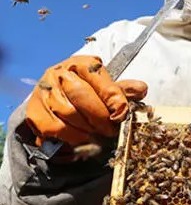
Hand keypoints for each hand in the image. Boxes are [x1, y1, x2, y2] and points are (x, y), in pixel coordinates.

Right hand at [25, 55, 147, 146]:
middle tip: (111, 130)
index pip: (99, 79)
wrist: (55, 101)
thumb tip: (142, 89)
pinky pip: (55, 128)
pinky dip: (72, 137)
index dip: (113, 98)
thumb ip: (122, 91)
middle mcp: (59, 73)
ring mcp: (44, 91)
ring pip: (68, 113)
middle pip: (82, 95)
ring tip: (98, 136)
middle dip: (101, 117)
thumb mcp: (106, 89)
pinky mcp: (34, 111)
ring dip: (87, 129)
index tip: (122, 114)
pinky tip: (82, 139)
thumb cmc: (88, 94)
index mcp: (82, 64)